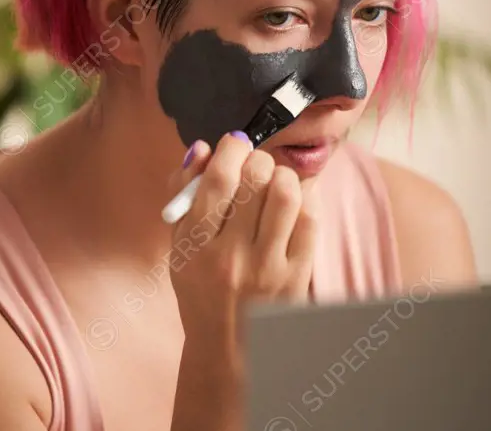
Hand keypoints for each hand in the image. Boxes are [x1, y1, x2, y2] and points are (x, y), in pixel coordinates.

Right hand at [168, 132, 317, 344]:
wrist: (227, 347)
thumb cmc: (200, 288)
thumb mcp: (179, 245)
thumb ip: (185, 194)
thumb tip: (202, 148)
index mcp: (196, 245)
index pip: (218, 179)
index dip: (231, 148)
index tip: (234, 143)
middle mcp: (232, 256)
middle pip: (255, 179)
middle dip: (257, 159)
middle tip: (254, 165)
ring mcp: (268, 267)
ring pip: (287, 194)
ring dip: (283, 175)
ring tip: (275, 182)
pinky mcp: (297, 276)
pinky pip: (310, 220)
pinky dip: (305, 199)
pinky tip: (293, 203)